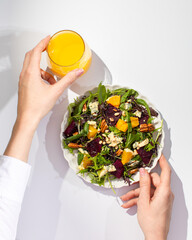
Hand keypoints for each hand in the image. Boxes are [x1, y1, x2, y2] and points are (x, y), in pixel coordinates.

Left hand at [4, 36, 83, 161]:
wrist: (27, 118)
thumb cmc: (37, 106)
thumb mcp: (56, 91)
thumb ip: (68, 80)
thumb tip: (78, 72)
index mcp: (31, 73)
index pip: (36, 52)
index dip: (42, 43)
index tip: (48, 38)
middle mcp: (24, 74)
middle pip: (31, 56)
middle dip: (40, 51)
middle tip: (48, 49)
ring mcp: (23, 80)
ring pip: (31, 67)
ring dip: (43, 69)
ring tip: (53, 79)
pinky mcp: (24, 85)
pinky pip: (31, 75)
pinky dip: (40, 76)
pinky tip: (47, 85)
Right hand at [121, 155, 173, 239]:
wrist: (155, 238)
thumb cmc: (151, 222)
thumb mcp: (144, 201)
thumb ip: (144, 184)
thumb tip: (143, 171)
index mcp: (164, 191)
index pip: (166, 171)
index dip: (162, 161)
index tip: (158, 153)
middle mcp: (165, 193)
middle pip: (152, 181)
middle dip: (139, 184)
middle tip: (129, 185)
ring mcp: (162, 198)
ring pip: (148, 190)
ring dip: (136, 193)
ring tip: (125, 199)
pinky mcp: (159, 203)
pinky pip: (148, 197)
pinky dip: (139, 200)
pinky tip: (128, 204)